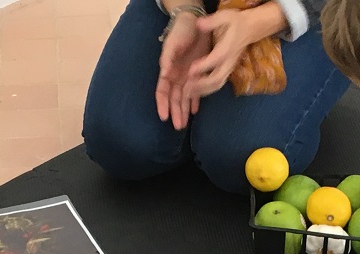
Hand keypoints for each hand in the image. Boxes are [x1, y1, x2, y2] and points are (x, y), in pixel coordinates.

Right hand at [156, 13, 211, 129]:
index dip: (163, 104)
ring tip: (183, 125)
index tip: (163, 117)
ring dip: (183, 111)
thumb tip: (165, 74)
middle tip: (177, 127)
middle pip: (174, 98)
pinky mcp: (197, 72)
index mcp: (168, 70)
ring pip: (183, 97)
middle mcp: (176, 75)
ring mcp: (186, 75)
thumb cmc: (181, 30)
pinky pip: (195, 90)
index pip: (163, 91)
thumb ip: (168, 58)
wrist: (194, 21)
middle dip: (175, 113)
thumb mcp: (174, 43)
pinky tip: (195, 111)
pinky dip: (195, 101)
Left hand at [183, 9, 255, 99]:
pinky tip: (195, 92)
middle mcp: (229, 61)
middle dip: (201, 85)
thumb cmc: (237, 22)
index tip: (190, 70)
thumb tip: (198, 24)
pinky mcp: (228, 71)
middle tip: (186, 87)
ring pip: (217, 84)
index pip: (215, 60)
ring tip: (188, 93)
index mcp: (228, 48)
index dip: (203, 67)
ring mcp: (229, 68)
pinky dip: (206, 90)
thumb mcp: (225, 16)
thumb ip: (211, 21)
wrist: (251, 29)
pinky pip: (217, 84)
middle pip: (217, 79)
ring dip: (203, 91)